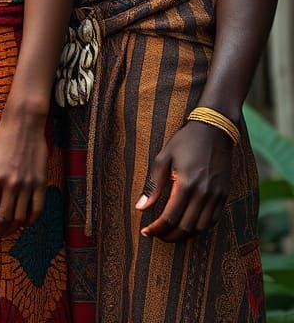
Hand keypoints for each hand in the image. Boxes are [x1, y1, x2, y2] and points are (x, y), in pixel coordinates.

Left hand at [0, 115, 47, 243]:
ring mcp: (28, 184)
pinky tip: (23, 223)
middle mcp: (12, 184)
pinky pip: (38, 209)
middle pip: (4, 220)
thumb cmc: (1, 139)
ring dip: (11, 230)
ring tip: (4, 233)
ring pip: (20, 218)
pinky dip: (30, 221)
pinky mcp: (41, 182)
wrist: (24, 123)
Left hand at [135, 121, 233, 241]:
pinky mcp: (224, 195)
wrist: (214, 129)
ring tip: (171, 231)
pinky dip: (200, 228)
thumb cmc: (185, 141)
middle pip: (185, 228)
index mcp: (185, 183)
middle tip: (157, 234)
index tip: (146, 231)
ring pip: (200, 228)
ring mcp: (216, 195)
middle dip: (168, 236)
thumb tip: (141, 207)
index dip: (157, 229)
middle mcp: (203, 193)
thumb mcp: (164, 157)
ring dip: (184, 235)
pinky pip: (213, 221)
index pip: (170, 217)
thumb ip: (153, 185)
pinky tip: (188, 224)